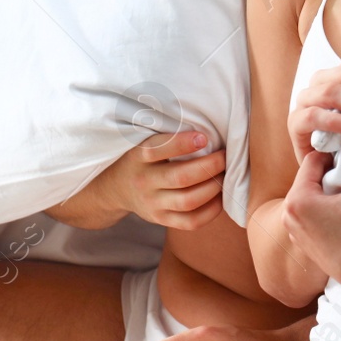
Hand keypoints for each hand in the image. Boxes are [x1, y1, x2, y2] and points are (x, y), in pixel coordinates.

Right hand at [45, 130, 225, 230]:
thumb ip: (165, 132)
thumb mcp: (141, 139)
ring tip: (225, 174)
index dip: (182, 144)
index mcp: (138, 157)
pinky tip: (220, 196)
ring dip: (214, 187)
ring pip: (189, 200)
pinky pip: (191, 222)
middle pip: (181, 177)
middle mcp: (144, 181)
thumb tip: (204, 117)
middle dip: (210, 165)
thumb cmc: (139, 156)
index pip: (157, 150)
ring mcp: (153, 204)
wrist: (114, 188)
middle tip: (225, 155)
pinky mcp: (161, 220)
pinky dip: (211, 210)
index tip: (204, 137)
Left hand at [280, 131, 340, 311]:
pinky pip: (315, 212)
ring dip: (333, 191)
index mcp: (296, 200)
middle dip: (334, 174)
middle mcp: (288, 215)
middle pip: (313, 177)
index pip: (316, 159)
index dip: (338, 155)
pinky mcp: (305, 242)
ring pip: (315, 194)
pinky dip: (331, 208)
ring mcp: (295, 231)